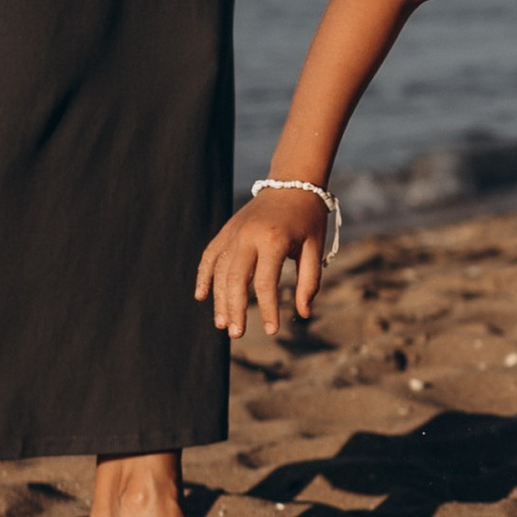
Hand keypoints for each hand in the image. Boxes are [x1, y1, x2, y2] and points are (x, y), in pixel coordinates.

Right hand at [195, 189, 326, 338]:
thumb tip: (304, 314)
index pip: (266, 282)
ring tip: (222, 324)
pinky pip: (210, 255)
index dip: (268, 309)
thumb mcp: (315, 248)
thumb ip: (309, 281)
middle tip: (237, 334)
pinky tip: (201, 296)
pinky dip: (204, 276)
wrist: (292, 183)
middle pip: (235, 279)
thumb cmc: (308, 218)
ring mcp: (234, 232)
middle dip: (234, 309)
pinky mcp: (226, 231)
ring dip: (218, 299)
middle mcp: (248, 236)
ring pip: (219, 270)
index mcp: (274, 240)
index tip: (273, 331)